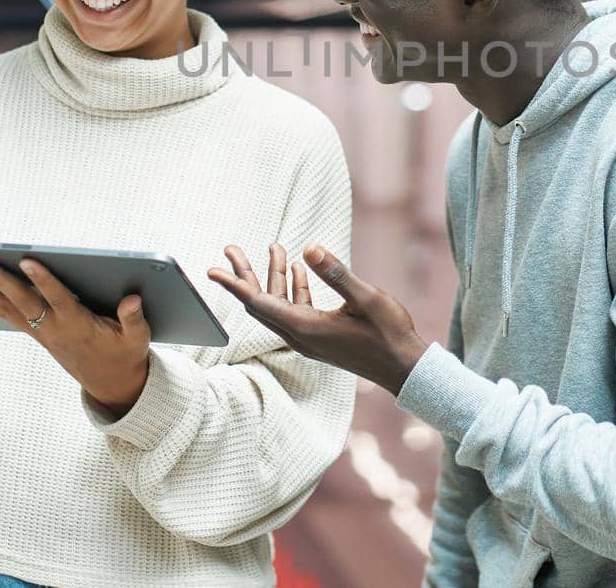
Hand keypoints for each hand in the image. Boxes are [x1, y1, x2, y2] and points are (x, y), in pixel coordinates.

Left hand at [0, 257, 151, 415]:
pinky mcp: (36, 333)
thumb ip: (134, 318)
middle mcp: (54, 328)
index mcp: (79, 325)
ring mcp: (41, 332)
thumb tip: (133, 299)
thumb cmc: (125, 353)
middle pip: (21, 302)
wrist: (111, 382)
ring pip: (5, 309)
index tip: (29, 260)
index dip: (44, 281)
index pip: (58, 300)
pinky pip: (5, 316)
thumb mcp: (138, 338)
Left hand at [208, 243, 427, 394]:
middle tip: (230, 248)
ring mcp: (309, 338)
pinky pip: (296, 310)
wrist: (404, 368)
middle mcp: (300, 335)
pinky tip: (299, 269)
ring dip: (274, 277)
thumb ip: (335, 273)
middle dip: (245, 275)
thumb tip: (308, 247)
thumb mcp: (365, 298)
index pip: (258, 303)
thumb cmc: (389, 334)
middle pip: (260, 303)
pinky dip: (293, 288)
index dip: (234, 284)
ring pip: (278, 305)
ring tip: (273, 248)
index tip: (212, 269)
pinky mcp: (320, 337)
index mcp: (305, 328)